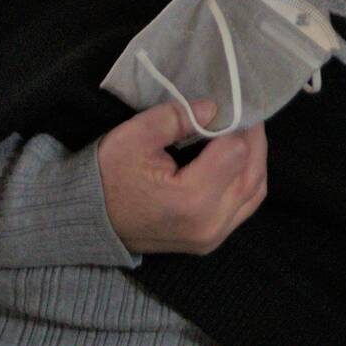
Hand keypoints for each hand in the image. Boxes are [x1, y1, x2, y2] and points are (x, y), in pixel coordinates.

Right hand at [97, 99, 269, 255]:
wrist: (89, 221)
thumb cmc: (109, 176)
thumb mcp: (135, 136)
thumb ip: (177, 118)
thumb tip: (214, 108)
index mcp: (192, 198)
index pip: (237, 151)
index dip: (236, 123)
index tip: (229, 104)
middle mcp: (210, 223)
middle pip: (253, 172)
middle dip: (253, 138)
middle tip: (243, 112)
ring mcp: (211, 237)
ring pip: (255, 191)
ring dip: (255, 159)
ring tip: (242, 132)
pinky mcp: (209, 242)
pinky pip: (245, 207)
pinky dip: (248, 180)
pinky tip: (236, 159)